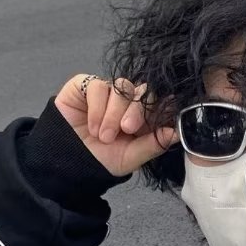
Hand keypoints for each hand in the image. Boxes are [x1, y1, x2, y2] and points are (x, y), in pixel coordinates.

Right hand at [53, 75, 177, 176]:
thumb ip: (153, 144)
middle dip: (137, 111)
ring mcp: (108, 92)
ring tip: (103, 136)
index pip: (158, 104)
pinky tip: (93, 126)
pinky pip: (98, 86)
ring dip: (113, 114)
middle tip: (127, 129)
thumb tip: (177, 132)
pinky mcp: (87, 85)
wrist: (69, 161)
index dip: (161, 108)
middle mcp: (128, 102)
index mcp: (143, 119)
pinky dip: (97, 107)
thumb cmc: (101, 160)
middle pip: (142, 92)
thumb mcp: (131, 158)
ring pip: (120, 88)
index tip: (163, 117)